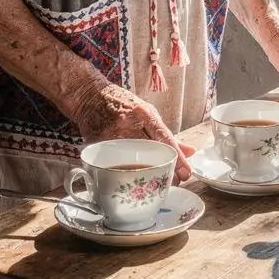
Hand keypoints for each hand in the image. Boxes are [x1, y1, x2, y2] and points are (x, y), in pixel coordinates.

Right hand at [68, 81, 191, 181]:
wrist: (89, 95)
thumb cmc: (123, 104)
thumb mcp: (148, 113)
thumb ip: (166, 134)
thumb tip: (189, 152)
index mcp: (144, 113)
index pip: (164, 139)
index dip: (177, 158)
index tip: (186, 172)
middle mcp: (128, 124)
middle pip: (149, 153)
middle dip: (164, 170)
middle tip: (174, 181)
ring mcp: (110, 136)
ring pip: (132, 162)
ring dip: (146, 175)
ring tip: (158, 183)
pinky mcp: (96, 146)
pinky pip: (112, 163)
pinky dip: (124, 172)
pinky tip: (132, 178)